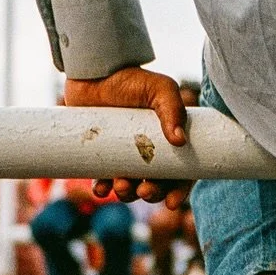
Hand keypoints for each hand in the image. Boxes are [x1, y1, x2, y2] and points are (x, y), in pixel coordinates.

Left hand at [64, 67, 191, 203]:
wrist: (94, 71)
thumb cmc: (131, 78)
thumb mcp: (160, 89)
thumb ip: (173, 110)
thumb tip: (179, 141)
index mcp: (169, 141)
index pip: (181, 172)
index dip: (179, 190)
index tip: (171, 203)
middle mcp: (149, 152)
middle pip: (155, 185)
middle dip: (151, 195)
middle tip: (144, 192)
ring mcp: (124, 156)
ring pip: (129, 188)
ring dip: (127, 195)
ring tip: (120, 187)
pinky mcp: (102, 155)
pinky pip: (103, 181)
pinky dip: (102, 189)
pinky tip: (101, 189)